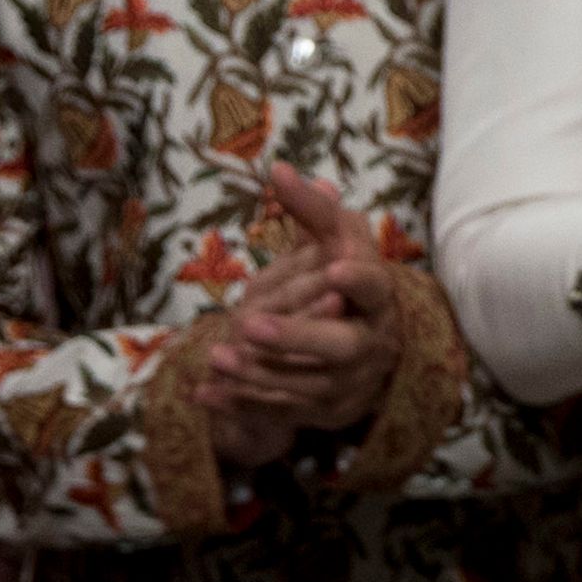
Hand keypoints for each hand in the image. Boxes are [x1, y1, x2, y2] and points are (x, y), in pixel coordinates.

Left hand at [197, 165, 403, 449]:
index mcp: (377, 297)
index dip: (359, 280)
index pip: (375, 287)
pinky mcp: (326, 411)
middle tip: (247, 324)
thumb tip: (279, 169)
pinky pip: (283, 412)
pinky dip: (242, 404)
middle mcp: (371, 342)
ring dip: (258, 372)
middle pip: (343, 346)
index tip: (335, 270)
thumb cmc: (345, 282)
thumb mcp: (335, 242)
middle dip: (296, 337)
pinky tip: (204, 394)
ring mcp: (351, 382)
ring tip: (213, 356)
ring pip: (308, 384)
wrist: (366, 349)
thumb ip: (310, 211)